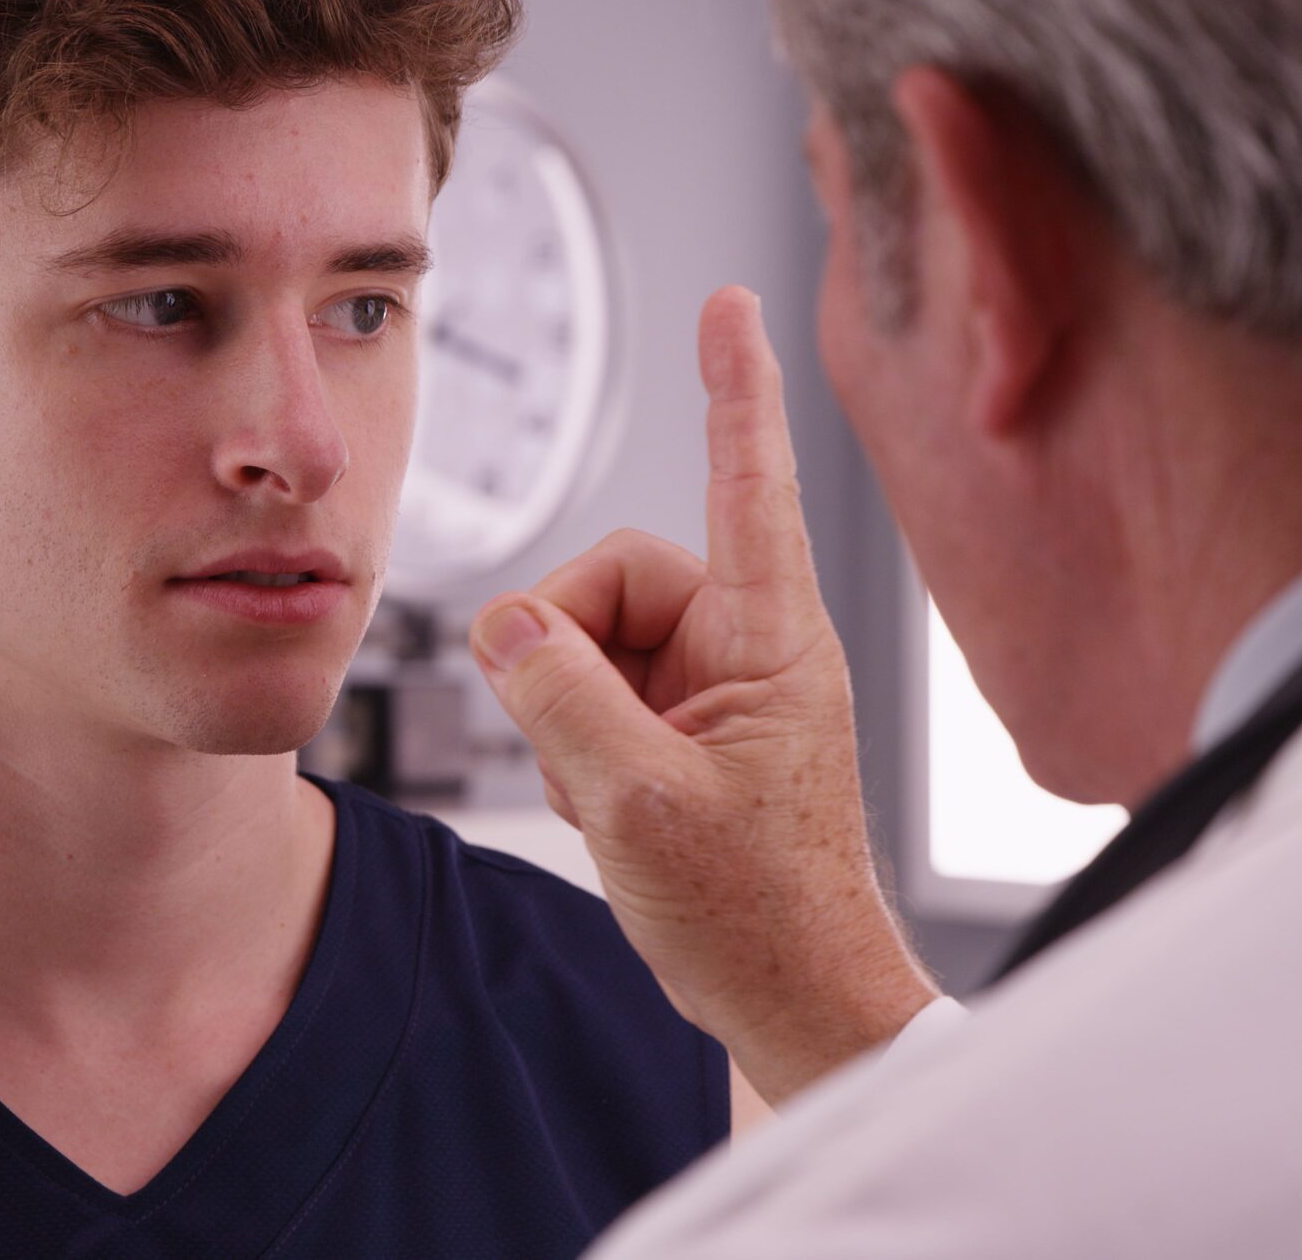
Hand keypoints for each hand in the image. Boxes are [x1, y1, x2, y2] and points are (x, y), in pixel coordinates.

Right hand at [469, 287, 938, 1104]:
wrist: (794, 1000)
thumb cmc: (758, 914)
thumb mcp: (636, 802)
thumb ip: (559, 694)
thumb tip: (507, 625)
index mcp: (771, 638)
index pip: (747, 481)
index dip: (734, 386)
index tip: (729, 302)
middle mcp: (749, 645)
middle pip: (612, 577)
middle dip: (565, 654)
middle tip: (574, 746)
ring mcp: (718, 688)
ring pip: (591, 641)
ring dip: (569, 720)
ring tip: (610, 799)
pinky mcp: (689, 729)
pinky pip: (598, 696)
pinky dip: (581, 751)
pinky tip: (612, 811)